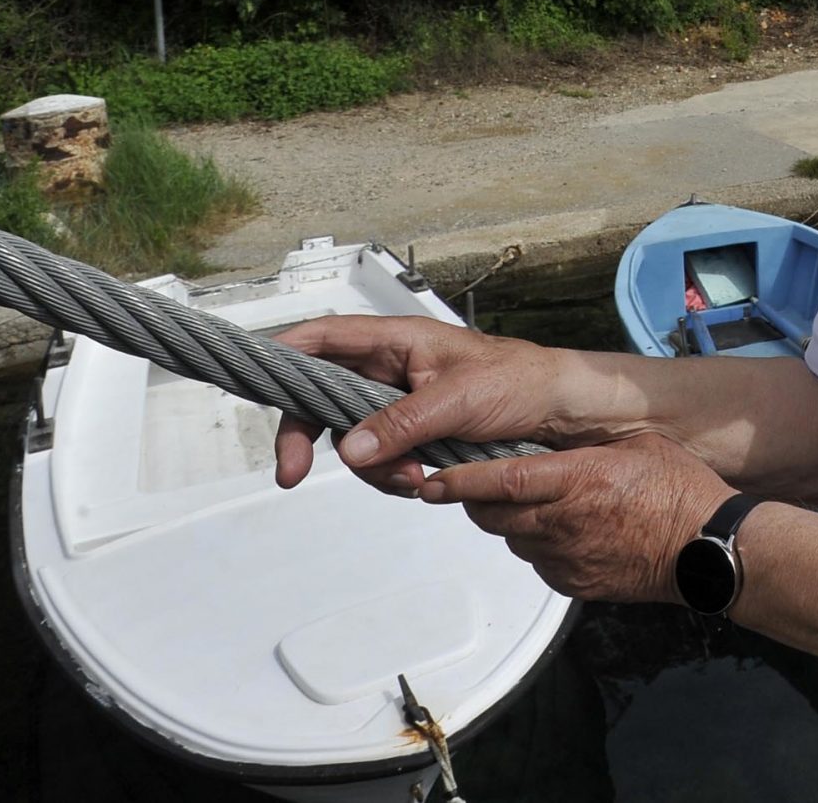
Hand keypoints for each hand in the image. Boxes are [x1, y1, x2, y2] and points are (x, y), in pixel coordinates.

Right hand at [270, 315, 590, 494]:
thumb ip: (402, 422)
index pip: (325, 337)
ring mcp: (401, 405)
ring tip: (413, 478)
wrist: (564, 413)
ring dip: (371, 468)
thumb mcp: (460, 398)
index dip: (284, 352)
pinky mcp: (416, 438)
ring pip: (352, 440)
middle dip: (307, 437)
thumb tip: (350, 448)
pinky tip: (422, 482)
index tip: (253, 378)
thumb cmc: (523, 381)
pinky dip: (393, 478)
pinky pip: (382, 462)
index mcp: (398, 340)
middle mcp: (391, 370)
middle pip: (322, 398)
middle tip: (292, 472)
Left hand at [416, 435, 734, 602]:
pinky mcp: (573, 582)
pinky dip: (536, 544)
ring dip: (507, 521)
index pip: (502, 481)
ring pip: (512, 539)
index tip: (434, 478)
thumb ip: (585, 449)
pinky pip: (538, 561)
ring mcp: (566, 558)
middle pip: (494, 514)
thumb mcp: (636, 446)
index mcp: (578, 480)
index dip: (462, 480)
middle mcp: (563, 522)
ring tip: (525, 503)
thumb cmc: (680, 491)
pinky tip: (559, 530)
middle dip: (474, 500)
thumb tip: (552, 445)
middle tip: (468, 484)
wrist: (707, 549)